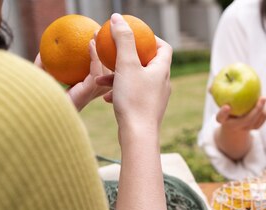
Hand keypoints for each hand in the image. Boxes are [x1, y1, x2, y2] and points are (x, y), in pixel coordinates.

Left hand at [34, 38, 112, 111]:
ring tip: (95, 34)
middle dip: (108, 54)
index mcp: (88, 90)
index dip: (102, 60)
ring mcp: (94, 91)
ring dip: (101, 50)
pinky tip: (89, 43)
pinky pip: (96, 70)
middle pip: (108, 71)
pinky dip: (93, 55)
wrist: (44, 110)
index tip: (97, 43)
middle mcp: (95, 91)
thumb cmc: (43, 97)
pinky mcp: (91, 89)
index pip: (101, 74)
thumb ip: (44, 66)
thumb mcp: (44, 78)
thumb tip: (42, 51)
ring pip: (105, 69)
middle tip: (100, 36)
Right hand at [95, 13, 171, 142]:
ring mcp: (156, 98)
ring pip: (137, 79)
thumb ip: (123, 40)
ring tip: (101, 79)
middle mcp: (163, 84)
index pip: (163, 47)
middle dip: (128, 57)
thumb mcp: (126, 65)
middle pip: (148, 63)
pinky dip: (120, 91)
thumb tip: (118, 18)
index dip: (151, 38)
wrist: (138, 136)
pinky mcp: (147, 110)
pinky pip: (133, 94)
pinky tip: (105, 96)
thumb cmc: (134, 100)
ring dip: (119, 76)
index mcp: (162, 71)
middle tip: (114, 53)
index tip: (134, 35)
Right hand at [216, 97, 265, 132]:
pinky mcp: (256, 127)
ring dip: (262, 110)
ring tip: (262, 98)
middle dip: (256, 110)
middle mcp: (235, 126)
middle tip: (262, 97)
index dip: (223, 113)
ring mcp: (246, 128)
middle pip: (247, 120)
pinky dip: (265, 111)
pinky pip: (263, 118)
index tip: (226, 106)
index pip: (221, 117)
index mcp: (223, 120)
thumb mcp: (220, 100)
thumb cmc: (227, 107)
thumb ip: (215, 92)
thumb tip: (210, 87)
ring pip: (257, 120)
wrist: (235, 124)